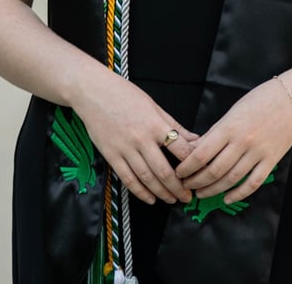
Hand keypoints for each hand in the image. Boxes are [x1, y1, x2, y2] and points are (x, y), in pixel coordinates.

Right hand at [74, 71, 197, 205]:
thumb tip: (193, 139)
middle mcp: (141, 138)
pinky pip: (128, 179)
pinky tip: (149, 198)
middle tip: (187, 196)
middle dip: (178, 187)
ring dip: (162, 193)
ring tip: (172, 199)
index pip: (179, 149)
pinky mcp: (111, 155)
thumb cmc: (123, 93)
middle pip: (164, 170)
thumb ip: (172, 124)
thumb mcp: (153, 104)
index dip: (192, 164)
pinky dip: (140, 192)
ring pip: (147, 178)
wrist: (92, 92)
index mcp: (154, 123)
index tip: (198, 172)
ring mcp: (125, 148)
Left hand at [174, 79, 291, 204]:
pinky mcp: (271, 161)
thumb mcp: (232, 112)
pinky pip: (253, 183)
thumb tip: (195, 149)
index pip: (202, 153)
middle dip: (197, 181)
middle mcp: (242, 142)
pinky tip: (227, 198)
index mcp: (229, 127)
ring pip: (231, 179)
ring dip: (213, 190)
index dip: (187, 167)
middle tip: (186, 186)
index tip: (179, 172)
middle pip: (214, 170)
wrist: (291, 99)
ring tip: (201, 193)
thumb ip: (215, 133)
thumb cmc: (258, 101)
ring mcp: (258, 153)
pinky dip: (238, 194)